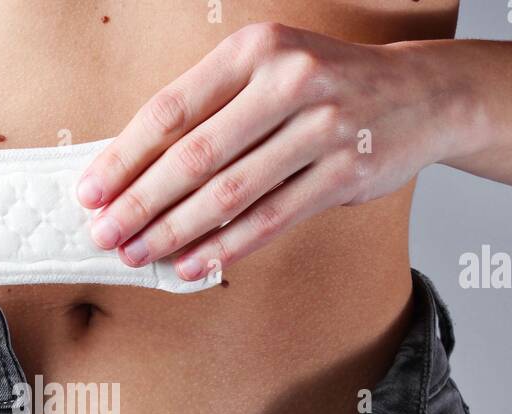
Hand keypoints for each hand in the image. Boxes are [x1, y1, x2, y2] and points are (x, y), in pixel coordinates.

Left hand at [76, 23, 465, 279]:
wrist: (422, 92)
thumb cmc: (324, 85)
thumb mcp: (266, 71)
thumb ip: (209, 109)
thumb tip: (133, 171)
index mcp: (255, 50)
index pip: (171, 110)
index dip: (124, 158)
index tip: (90, 193)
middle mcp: (289, 81)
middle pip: (194, 156)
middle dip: (141, 203)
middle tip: (105, 235)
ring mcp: (321, 129)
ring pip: (230, 193)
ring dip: (176, 232)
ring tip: (139, 255)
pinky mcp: (344, 174)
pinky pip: (271, 219)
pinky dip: (227, 246)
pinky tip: (193, 264)